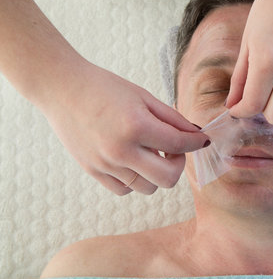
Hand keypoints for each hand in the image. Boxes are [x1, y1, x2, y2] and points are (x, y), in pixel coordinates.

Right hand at [41, 62, 208, 194]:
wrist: (63, 89)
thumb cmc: (105, 88)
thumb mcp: (144, 97)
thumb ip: (173, 118)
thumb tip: (197, 134)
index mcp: (137, 126)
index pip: (179, 145)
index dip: (197, 143)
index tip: (202, 140)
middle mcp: (121, 150)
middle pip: (168, 178)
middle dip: (179, 164)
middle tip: (174, 149)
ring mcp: (105, 164)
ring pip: (148, 188)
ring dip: (157, 174)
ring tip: (152, 153)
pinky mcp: (93, 171)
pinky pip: (124, 190)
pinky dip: (136, 180)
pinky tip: (134, 160)